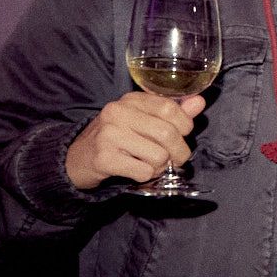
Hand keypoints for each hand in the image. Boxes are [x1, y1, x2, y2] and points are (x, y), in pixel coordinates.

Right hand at [64, 91, 206, 188]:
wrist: (78, 158)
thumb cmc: (118, 138)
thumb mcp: (143, 120)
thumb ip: (173, 112)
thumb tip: (199, 101)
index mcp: (131, 100)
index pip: (170, 108)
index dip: (184, 126)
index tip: (180, 135)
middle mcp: (117, 112)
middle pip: (168, 134)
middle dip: (179, 153)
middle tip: (174, 159)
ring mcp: (108, 135)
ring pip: (159, 156)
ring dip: (161, 167)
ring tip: (149, 164)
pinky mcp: (104, 158)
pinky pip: (144, 172)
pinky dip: (146, 176)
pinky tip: (135, 170)